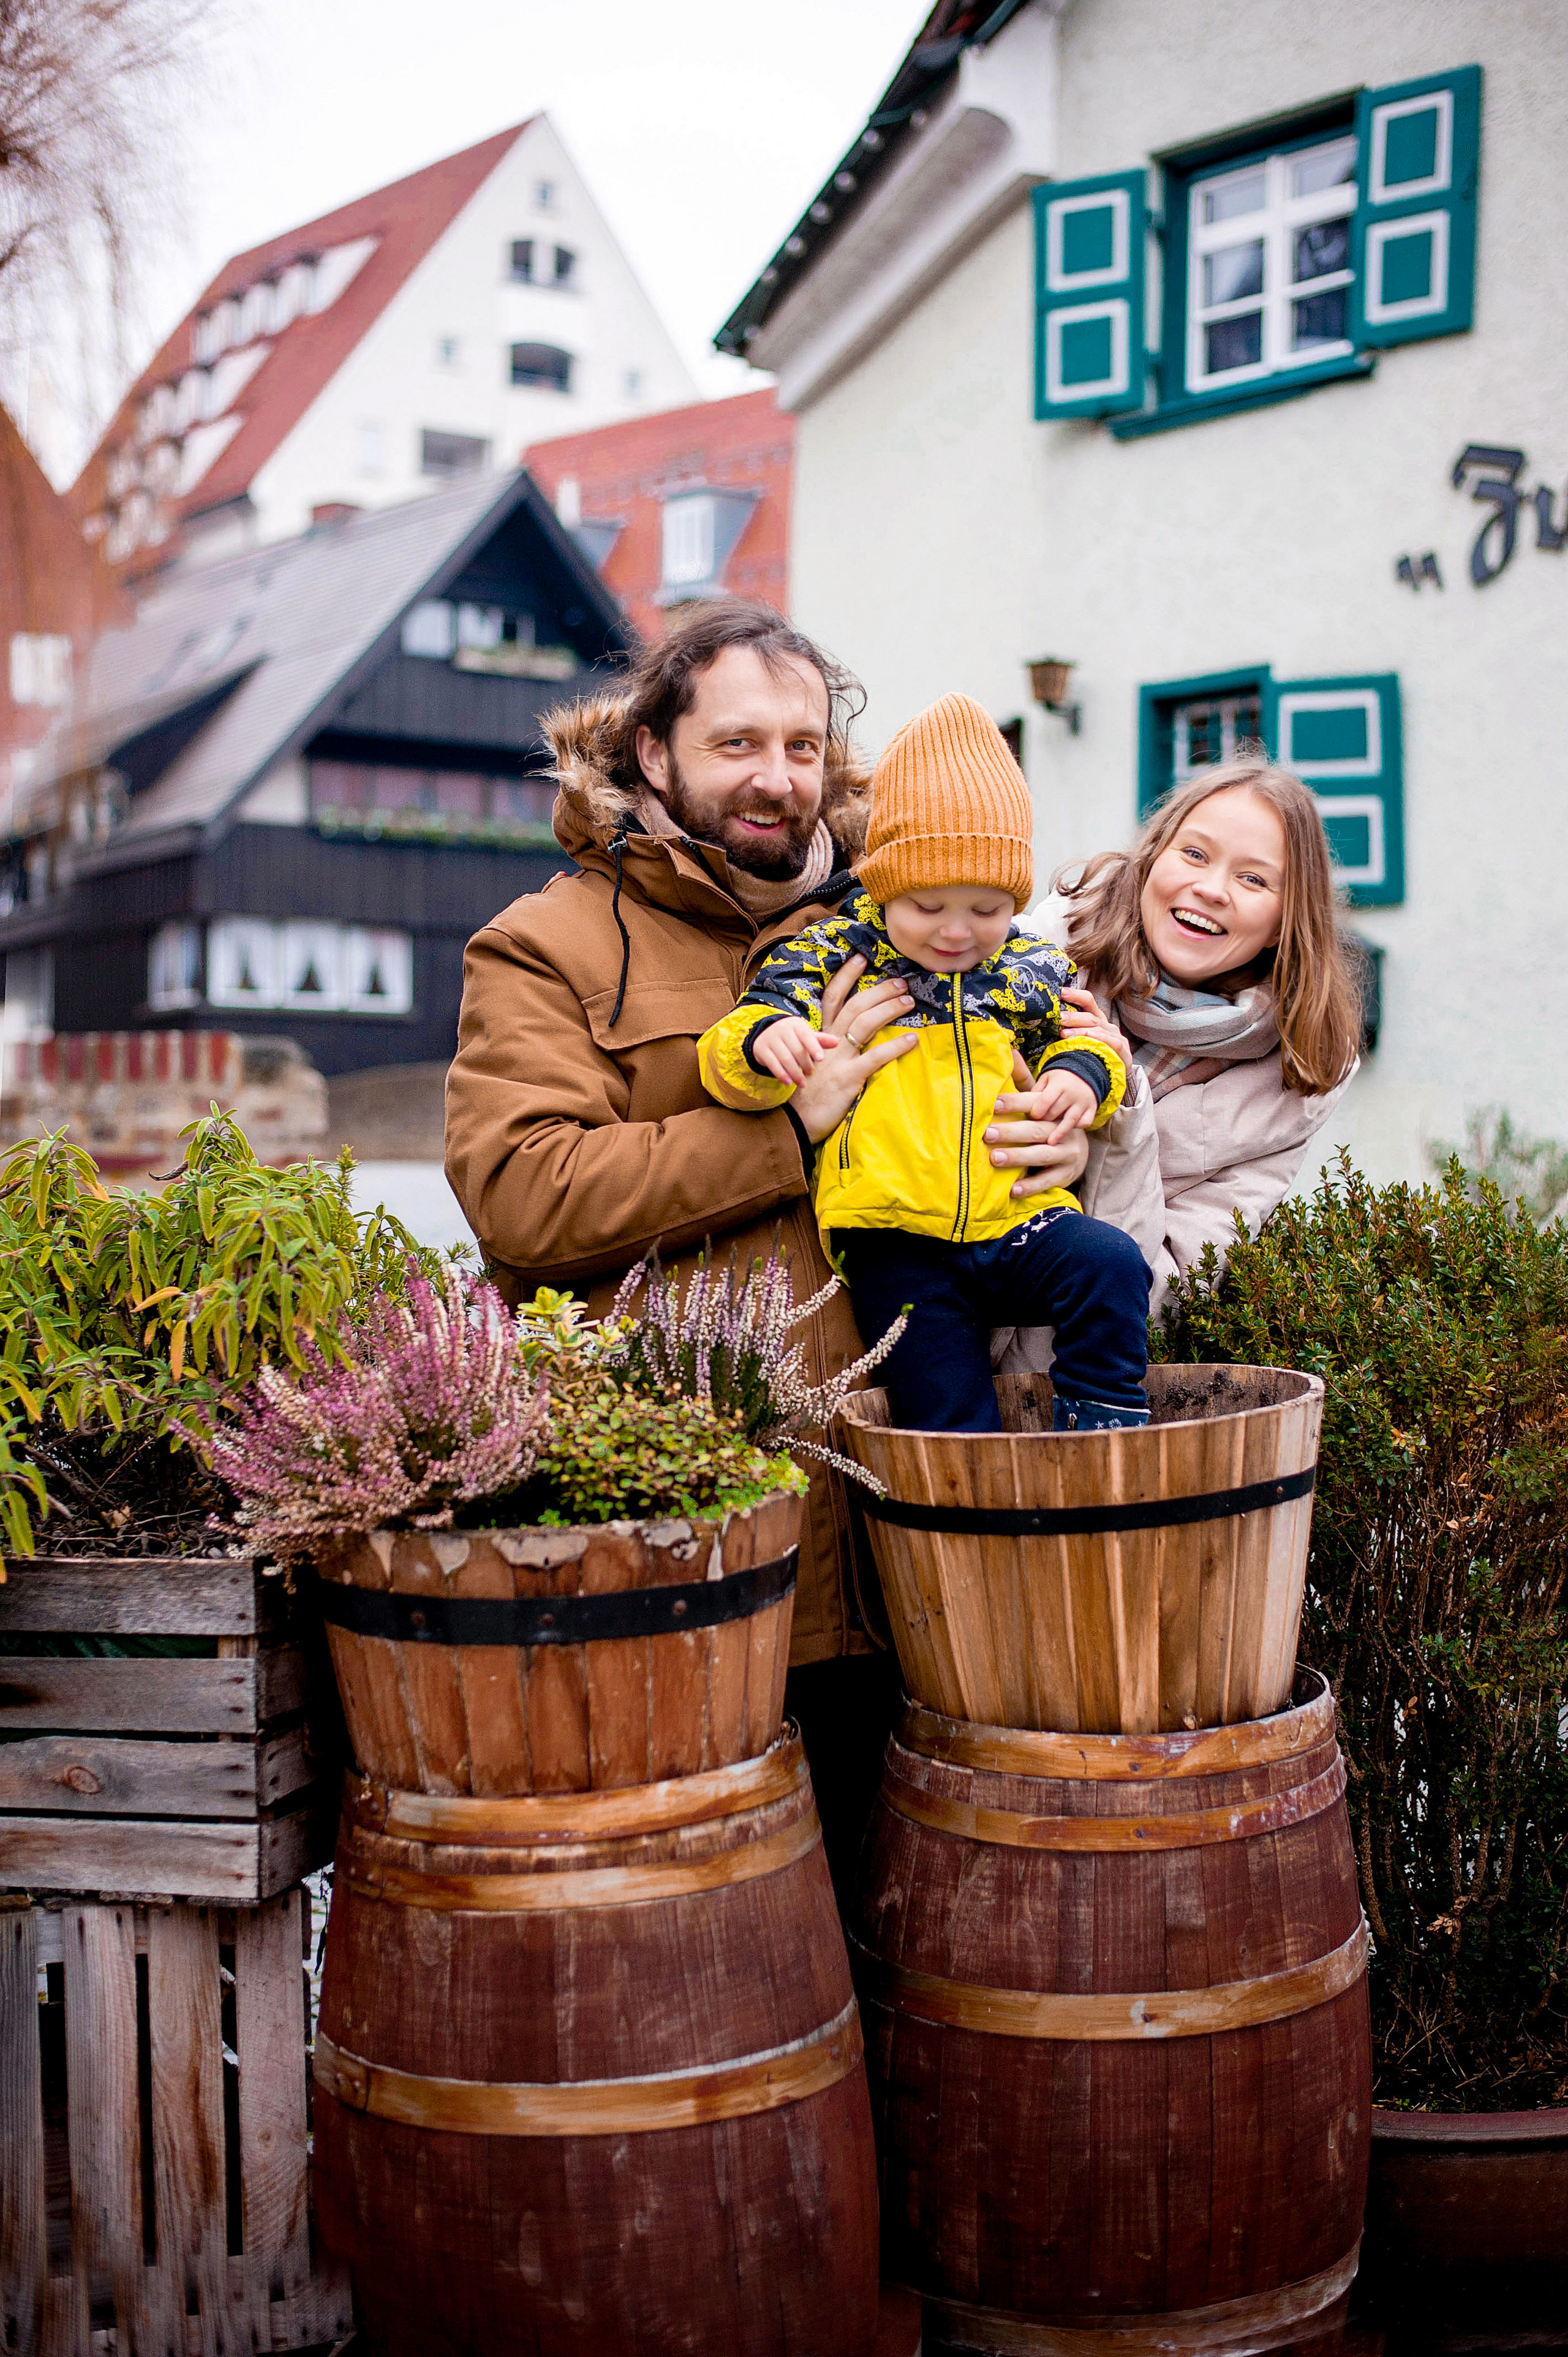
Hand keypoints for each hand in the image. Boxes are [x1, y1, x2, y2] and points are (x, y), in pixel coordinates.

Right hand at [753, 1015, 835, 1087]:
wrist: (767, 1034)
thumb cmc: (793, 1037)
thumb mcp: (806, 1036)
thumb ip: (820, 1040)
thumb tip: (837, 1042)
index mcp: (795, 1024)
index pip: (806, 1035)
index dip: (813, 1047)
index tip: (821, 1059)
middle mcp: (781, 1029)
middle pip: (796, 1049)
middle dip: (805, 1064)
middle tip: (811, 1073)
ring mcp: (770, 1039)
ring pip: (785, 1058)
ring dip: (795, 1073)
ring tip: (802, 1083)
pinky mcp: (761, 1049)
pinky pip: (772, 1064)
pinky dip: (781, 1074)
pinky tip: (789, 1082)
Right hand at [790, 964, 917, 1142]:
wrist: (793, 1122)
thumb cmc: (805, 1095)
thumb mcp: (813, 1064)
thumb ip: (829, 1049)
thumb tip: (849, 1038)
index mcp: (819, 1036)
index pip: (832, 997)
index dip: (846, 976)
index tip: (861, 958)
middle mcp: (828, 1042)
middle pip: (855, 1005)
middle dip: (879, 990)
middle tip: (900, 982)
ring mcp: (838, 1059)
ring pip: (865, 1023)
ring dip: (889, 1009)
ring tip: (909, 1002)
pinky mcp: (849, 1078)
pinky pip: (876, 1057)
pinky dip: (896, 1046)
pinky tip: (912, 1039)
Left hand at [984, 1091, 1091, 1199]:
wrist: (1078, 1152)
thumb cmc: (1047, 1124)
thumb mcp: (1039, 1103)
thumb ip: (1023, 1082)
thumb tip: (1009, 1051)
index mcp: (1053, 1111)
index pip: (1033, 1105)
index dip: (1014, 1103)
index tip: (993, 1104)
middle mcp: (1062, 1130)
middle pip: (1036, 1129)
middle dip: (1011, 1132)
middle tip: (987, 1133)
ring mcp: (1066, 1153)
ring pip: (1042, 1154)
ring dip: (1018, 1157)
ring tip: (995, 1158)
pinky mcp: (1065, 1174)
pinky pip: (1047, 1180)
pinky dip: (1030, 1185)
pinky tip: (1012, 1190)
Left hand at [1025, 1068, 1098, 1144]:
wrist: (1085, 1074)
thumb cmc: (1059, 1079)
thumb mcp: (1046, 1078)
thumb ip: (1035, 1090)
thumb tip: (1017, 1105)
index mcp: (1059, 1084)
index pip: (1046, 1100)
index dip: (1037, 1110)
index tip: (1032, 1117)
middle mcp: (1072, 1093)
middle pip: (1055, 1112)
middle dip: (1044, 1121)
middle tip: (1035, 1127)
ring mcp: (1083, 1102)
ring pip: (1070, 1121)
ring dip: (1059, 1132)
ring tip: (1050, 1143)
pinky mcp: (1092, 1110)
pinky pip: (1085, 1123)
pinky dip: (1076, 1128)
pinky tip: (1067, 1133)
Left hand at [1058, 984, 1132, 1073]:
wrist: (1115, 1076)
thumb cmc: (1092, 1056)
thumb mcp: (1079, 1041)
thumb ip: (1067, 1032)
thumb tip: (1046, 1025)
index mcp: (1095, 1020)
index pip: (1087, 1001)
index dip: (1075, 995)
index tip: (1061, 993)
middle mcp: (1106, 1025)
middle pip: (1090, 1016)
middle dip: (1073, 1016)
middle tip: (1059, 1018)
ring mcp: (1115, 1036)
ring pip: (1097, 1028)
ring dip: (1080, 1030)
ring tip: (1065, 1033)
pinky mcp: (1122, 1050)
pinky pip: (1112, 1042)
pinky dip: (1100, 1038)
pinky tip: (1089, 1037)